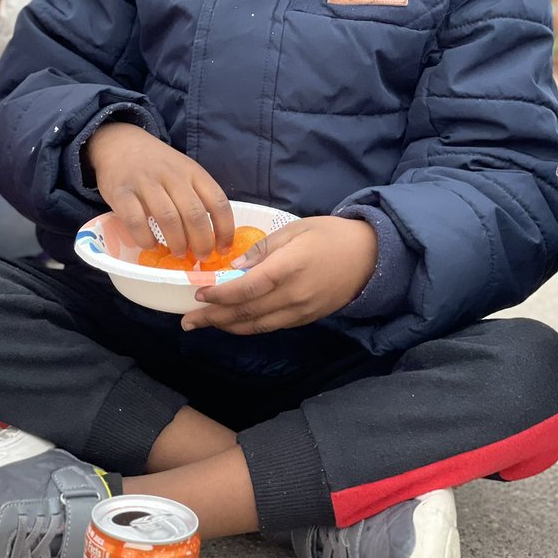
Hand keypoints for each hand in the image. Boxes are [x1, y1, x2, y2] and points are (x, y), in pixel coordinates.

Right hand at [85, 122, 233, 259]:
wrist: (120, 143)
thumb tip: (213, 237)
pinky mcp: (121, 193)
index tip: (223, 249)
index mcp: (193, 171)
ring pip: (168, 218)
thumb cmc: (157, 165)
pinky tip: (150, 244)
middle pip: (194, 214)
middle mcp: (172, 176)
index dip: (225, 229)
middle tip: (200, 257)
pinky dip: (146, 238)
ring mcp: (145, 183)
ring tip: (178, 253)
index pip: (218, 201)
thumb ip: (197, 196)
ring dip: (177, 243)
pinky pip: (136, 221)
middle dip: (201, 242)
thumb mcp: (184, 171)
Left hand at [181, 215, 377, 334]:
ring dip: (227, 327)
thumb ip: (262, 249)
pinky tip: (234, 322)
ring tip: (204, 325)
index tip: (199, 294)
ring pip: (257, 325)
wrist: (371, 257)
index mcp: (288, 268)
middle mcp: (293, 295)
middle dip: (213, 318)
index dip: (220, 294)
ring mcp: (301, 311)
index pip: (246, 288)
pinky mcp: (307, 319)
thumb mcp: (294, 230)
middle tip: (187, 322)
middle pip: (246, 312)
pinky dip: (249, 326)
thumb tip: (234, 266)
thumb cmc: (331, 235)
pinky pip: (272, 326)